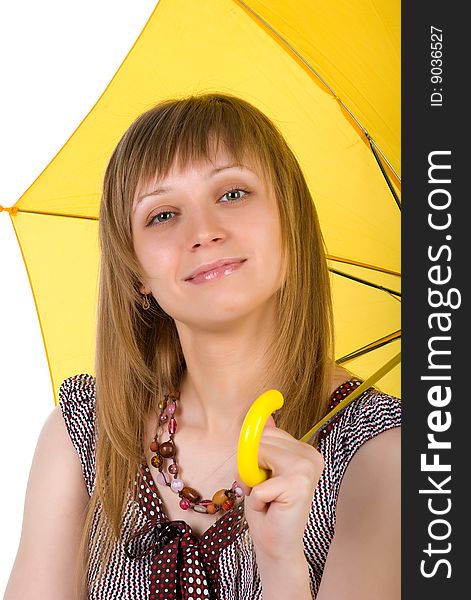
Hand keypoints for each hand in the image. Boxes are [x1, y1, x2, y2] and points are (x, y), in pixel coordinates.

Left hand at [235, 416, 324, 560]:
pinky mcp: (298, 484)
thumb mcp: (261, 471)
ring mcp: (307, 467)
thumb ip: (264, 445)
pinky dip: (256, 498)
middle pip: (260, 440)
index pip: (267, 432)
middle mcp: (310, 455)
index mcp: (304, 450)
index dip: (255, 452)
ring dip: (253, 480)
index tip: (260, 469)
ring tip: (268, 497)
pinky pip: (258, 483)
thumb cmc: (268, 509)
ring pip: (258, 455)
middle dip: (251, 465)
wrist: (277, 547)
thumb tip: (265, 419)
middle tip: (265, 490)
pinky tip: (271, 508)